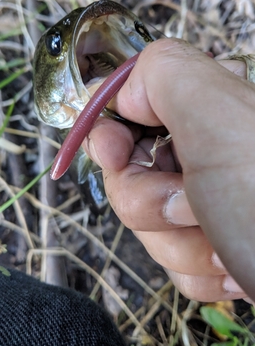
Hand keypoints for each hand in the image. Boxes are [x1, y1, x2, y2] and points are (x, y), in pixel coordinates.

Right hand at [83, 38, 254, 301]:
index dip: (113, 132)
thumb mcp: (223, 118)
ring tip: (222, 245)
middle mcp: (212, 152)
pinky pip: (172, 260)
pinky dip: (196, 272)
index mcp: (213, 108)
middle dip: (150, 202)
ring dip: (178, 245)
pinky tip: (231, 269)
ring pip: (148, 224)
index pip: (133, 108)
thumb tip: (130, 91)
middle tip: (189, 207)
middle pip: (131, 173)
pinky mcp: (215, 246)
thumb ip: (165, 72)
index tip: (115, 152)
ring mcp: (212, 203)